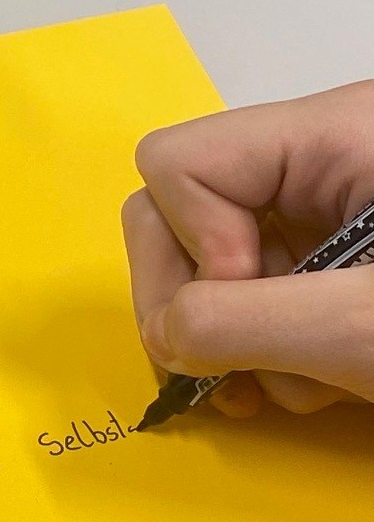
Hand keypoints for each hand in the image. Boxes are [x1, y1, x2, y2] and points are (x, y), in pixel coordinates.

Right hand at [123, 85, 373, 415]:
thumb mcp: (358, 326)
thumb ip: (240, 323)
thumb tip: (166, 336)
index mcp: (330, 136)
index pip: (178, 162)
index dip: (190, 243)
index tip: (252, 303)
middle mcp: (318, 163)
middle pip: (177, 213)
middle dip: (194, 303)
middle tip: (239, 367)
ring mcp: (325, 214)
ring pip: (213, 270)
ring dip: (238, 345)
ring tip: (301, 386)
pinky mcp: (334, 264)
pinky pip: (257, 299)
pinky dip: (269, 355)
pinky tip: (313, 382)